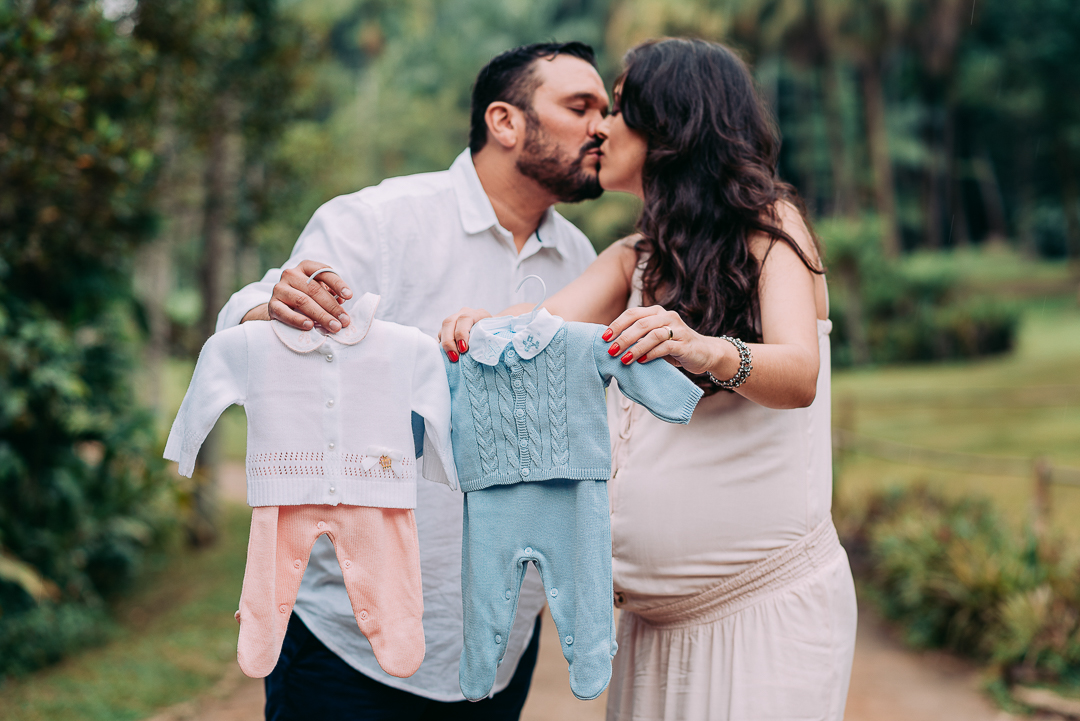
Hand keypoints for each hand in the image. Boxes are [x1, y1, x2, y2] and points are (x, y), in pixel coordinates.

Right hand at [267, 260, 352, 331]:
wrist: (281, 307)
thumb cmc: (306, 297)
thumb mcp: (319, 290)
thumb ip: (330, 293)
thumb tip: (341, 301)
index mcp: (305, 267)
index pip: (324, 272)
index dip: (338, 284)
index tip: (349, 296)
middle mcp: (291, 274)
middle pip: (315, 289)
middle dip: (332, 307)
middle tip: (345, 321)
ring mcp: (279, 289)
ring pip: (302, 301)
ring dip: (321, 315)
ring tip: (334, 326)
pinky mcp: (272, 304)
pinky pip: (285, 312)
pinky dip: (298, 320)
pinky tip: (310, 326)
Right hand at [439, 307, 492, 361]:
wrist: (493, 331)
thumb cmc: (495, 336)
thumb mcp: (495, 335)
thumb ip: (489, 340)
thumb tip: (484, 353)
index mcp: (478, 313)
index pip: (465, 319)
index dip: (462, 333)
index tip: (463, 349)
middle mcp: (464, 313)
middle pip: (449, 322)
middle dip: (449, 341)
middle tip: (454, 357)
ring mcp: (455, 320)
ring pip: (443, 329)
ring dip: (444, 345)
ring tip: (451, 358)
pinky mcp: (448, 329)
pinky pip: (440, 336)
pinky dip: (441, 346)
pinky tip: (445, 356)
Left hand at [602, 305, 728, 374]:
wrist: (705, 352)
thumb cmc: (675, 346)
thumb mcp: (655, 339)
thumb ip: (639, 337)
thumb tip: (612, 344)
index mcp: (657, 312)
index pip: (632, 314)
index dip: (617, 325)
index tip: (604, 338)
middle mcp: (667, 316)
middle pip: (640, 324)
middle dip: (623, 338)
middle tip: (611, 351)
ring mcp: (677, 329)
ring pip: (652, 334)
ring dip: (635, 347)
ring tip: (624, 359)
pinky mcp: (684, 343)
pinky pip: (665, 347)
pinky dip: (650, 354)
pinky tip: (641, 361)